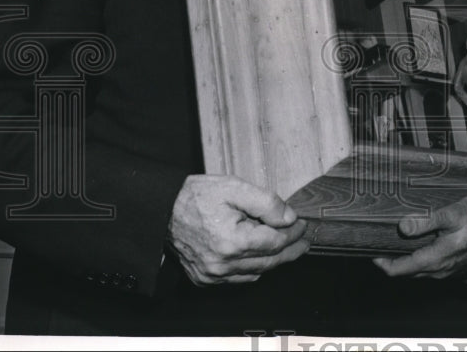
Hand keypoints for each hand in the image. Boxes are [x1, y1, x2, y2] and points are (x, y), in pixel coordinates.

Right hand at [168, 174, 309, 285]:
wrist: (161, 210)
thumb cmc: (196, 196)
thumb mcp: (235, 187)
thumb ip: (266, 203)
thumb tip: (289, 218)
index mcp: (232, 242)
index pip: (275, 242)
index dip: (293, 233)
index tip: (302, 224)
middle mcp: (222, 264)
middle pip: (269, 262)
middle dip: (290, 251)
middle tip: (304, 242)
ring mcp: (212, 275)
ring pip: (256, 273)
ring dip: (274, 261)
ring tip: (289, 248)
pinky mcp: (204, 278)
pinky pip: (238, 278)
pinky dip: (254, 269)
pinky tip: (262, 257)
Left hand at [372, 194, 466, 283]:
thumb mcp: (450, 213)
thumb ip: (424, 222)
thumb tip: (401, 228)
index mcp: (437, 259)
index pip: (401, 270)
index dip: (384, 264)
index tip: (373, 254)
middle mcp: (445, 272)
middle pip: (413, 274)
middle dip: (398, 264)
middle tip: (387, 249)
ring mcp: (458, 274)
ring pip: (430, 275)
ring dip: (417, 266)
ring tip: (409, 250)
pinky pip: (449, 277)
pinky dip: (438, 271)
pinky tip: (437, 260)